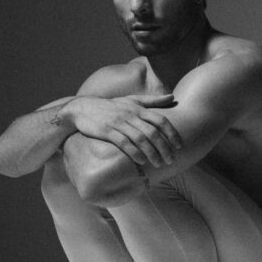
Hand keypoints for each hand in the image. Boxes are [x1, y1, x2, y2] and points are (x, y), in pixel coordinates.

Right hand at [64, 94, 181, 166]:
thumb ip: (153, 100)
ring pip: (141, 139)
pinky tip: (142, 161)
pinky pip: (124, 143)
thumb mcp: (131, 100)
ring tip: (159, 164)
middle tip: (171, 160)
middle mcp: (131, 115)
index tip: (179, 146)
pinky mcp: (107, 131)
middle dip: (165, 147)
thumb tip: (173, 97)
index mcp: (138, 108)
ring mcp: (119, 123)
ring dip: (152, 153)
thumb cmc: (110, 106)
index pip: (161, 120)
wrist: (82, 109)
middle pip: (153, 132)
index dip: (172, 134)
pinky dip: (135, 153)